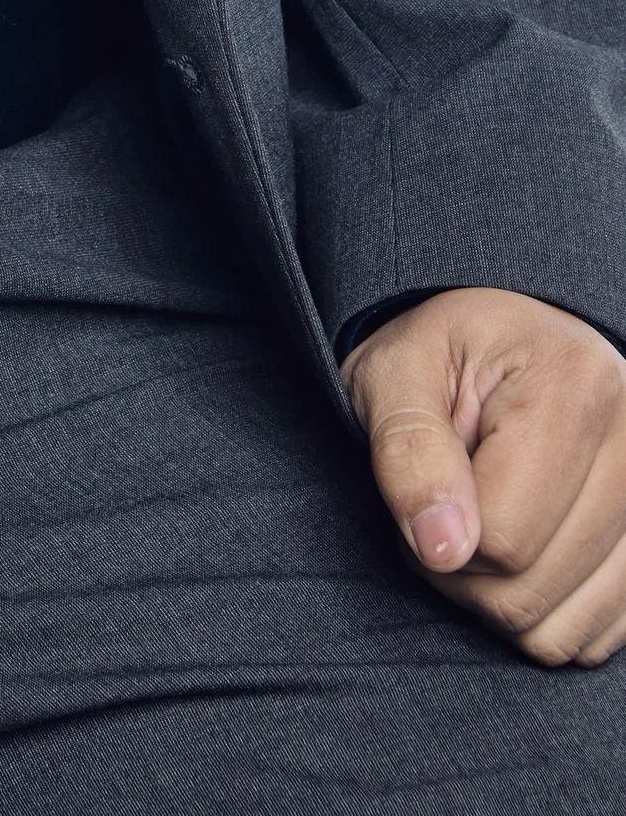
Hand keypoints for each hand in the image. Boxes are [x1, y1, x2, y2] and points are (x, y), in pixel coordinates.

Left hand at [345, 286, 625, 662]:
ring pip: (561, 631)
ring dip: (498, 600)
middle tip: (443, 507)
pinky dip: (542, 615)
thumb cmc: (440, 356)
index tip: (423, 485)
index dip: (436, 532)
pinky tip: (522, 552)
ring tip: (480, 524)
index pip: (503, 536)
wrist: (498, 347)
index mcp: (577, 384)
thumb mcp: (395, 372)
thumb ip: (409, 450)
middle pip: (532, 591)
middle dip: (461, 570)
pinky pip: (592, 638)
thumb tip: (442, 549)